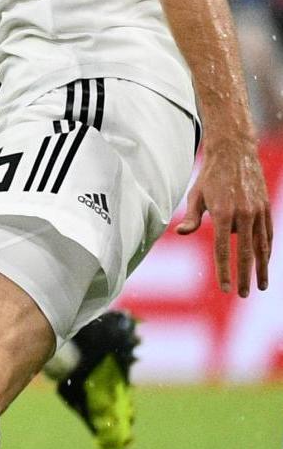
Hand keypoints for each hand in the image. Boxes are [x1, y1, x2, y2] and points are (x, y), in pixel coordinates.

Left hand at [175, 136, 271, 296]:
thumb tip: (181, 233)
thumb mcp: (195, 195)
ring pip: (262, 246)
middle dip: (245, 276)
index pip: (223, 250)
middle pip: (247, 253)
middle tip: (242, 294)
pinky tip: (265, 262)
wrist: (235, 154)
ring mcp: (258, 212)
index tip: (225, 288)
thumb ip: (192, 217)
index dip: (224, 271)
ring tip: (260, 285)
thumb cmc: (209, 176)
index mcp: (224, 214)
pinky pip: (267, 234)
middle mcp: (245, 215)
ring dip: (261, 267)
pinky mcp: (265, 208)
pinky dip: (266, 250)